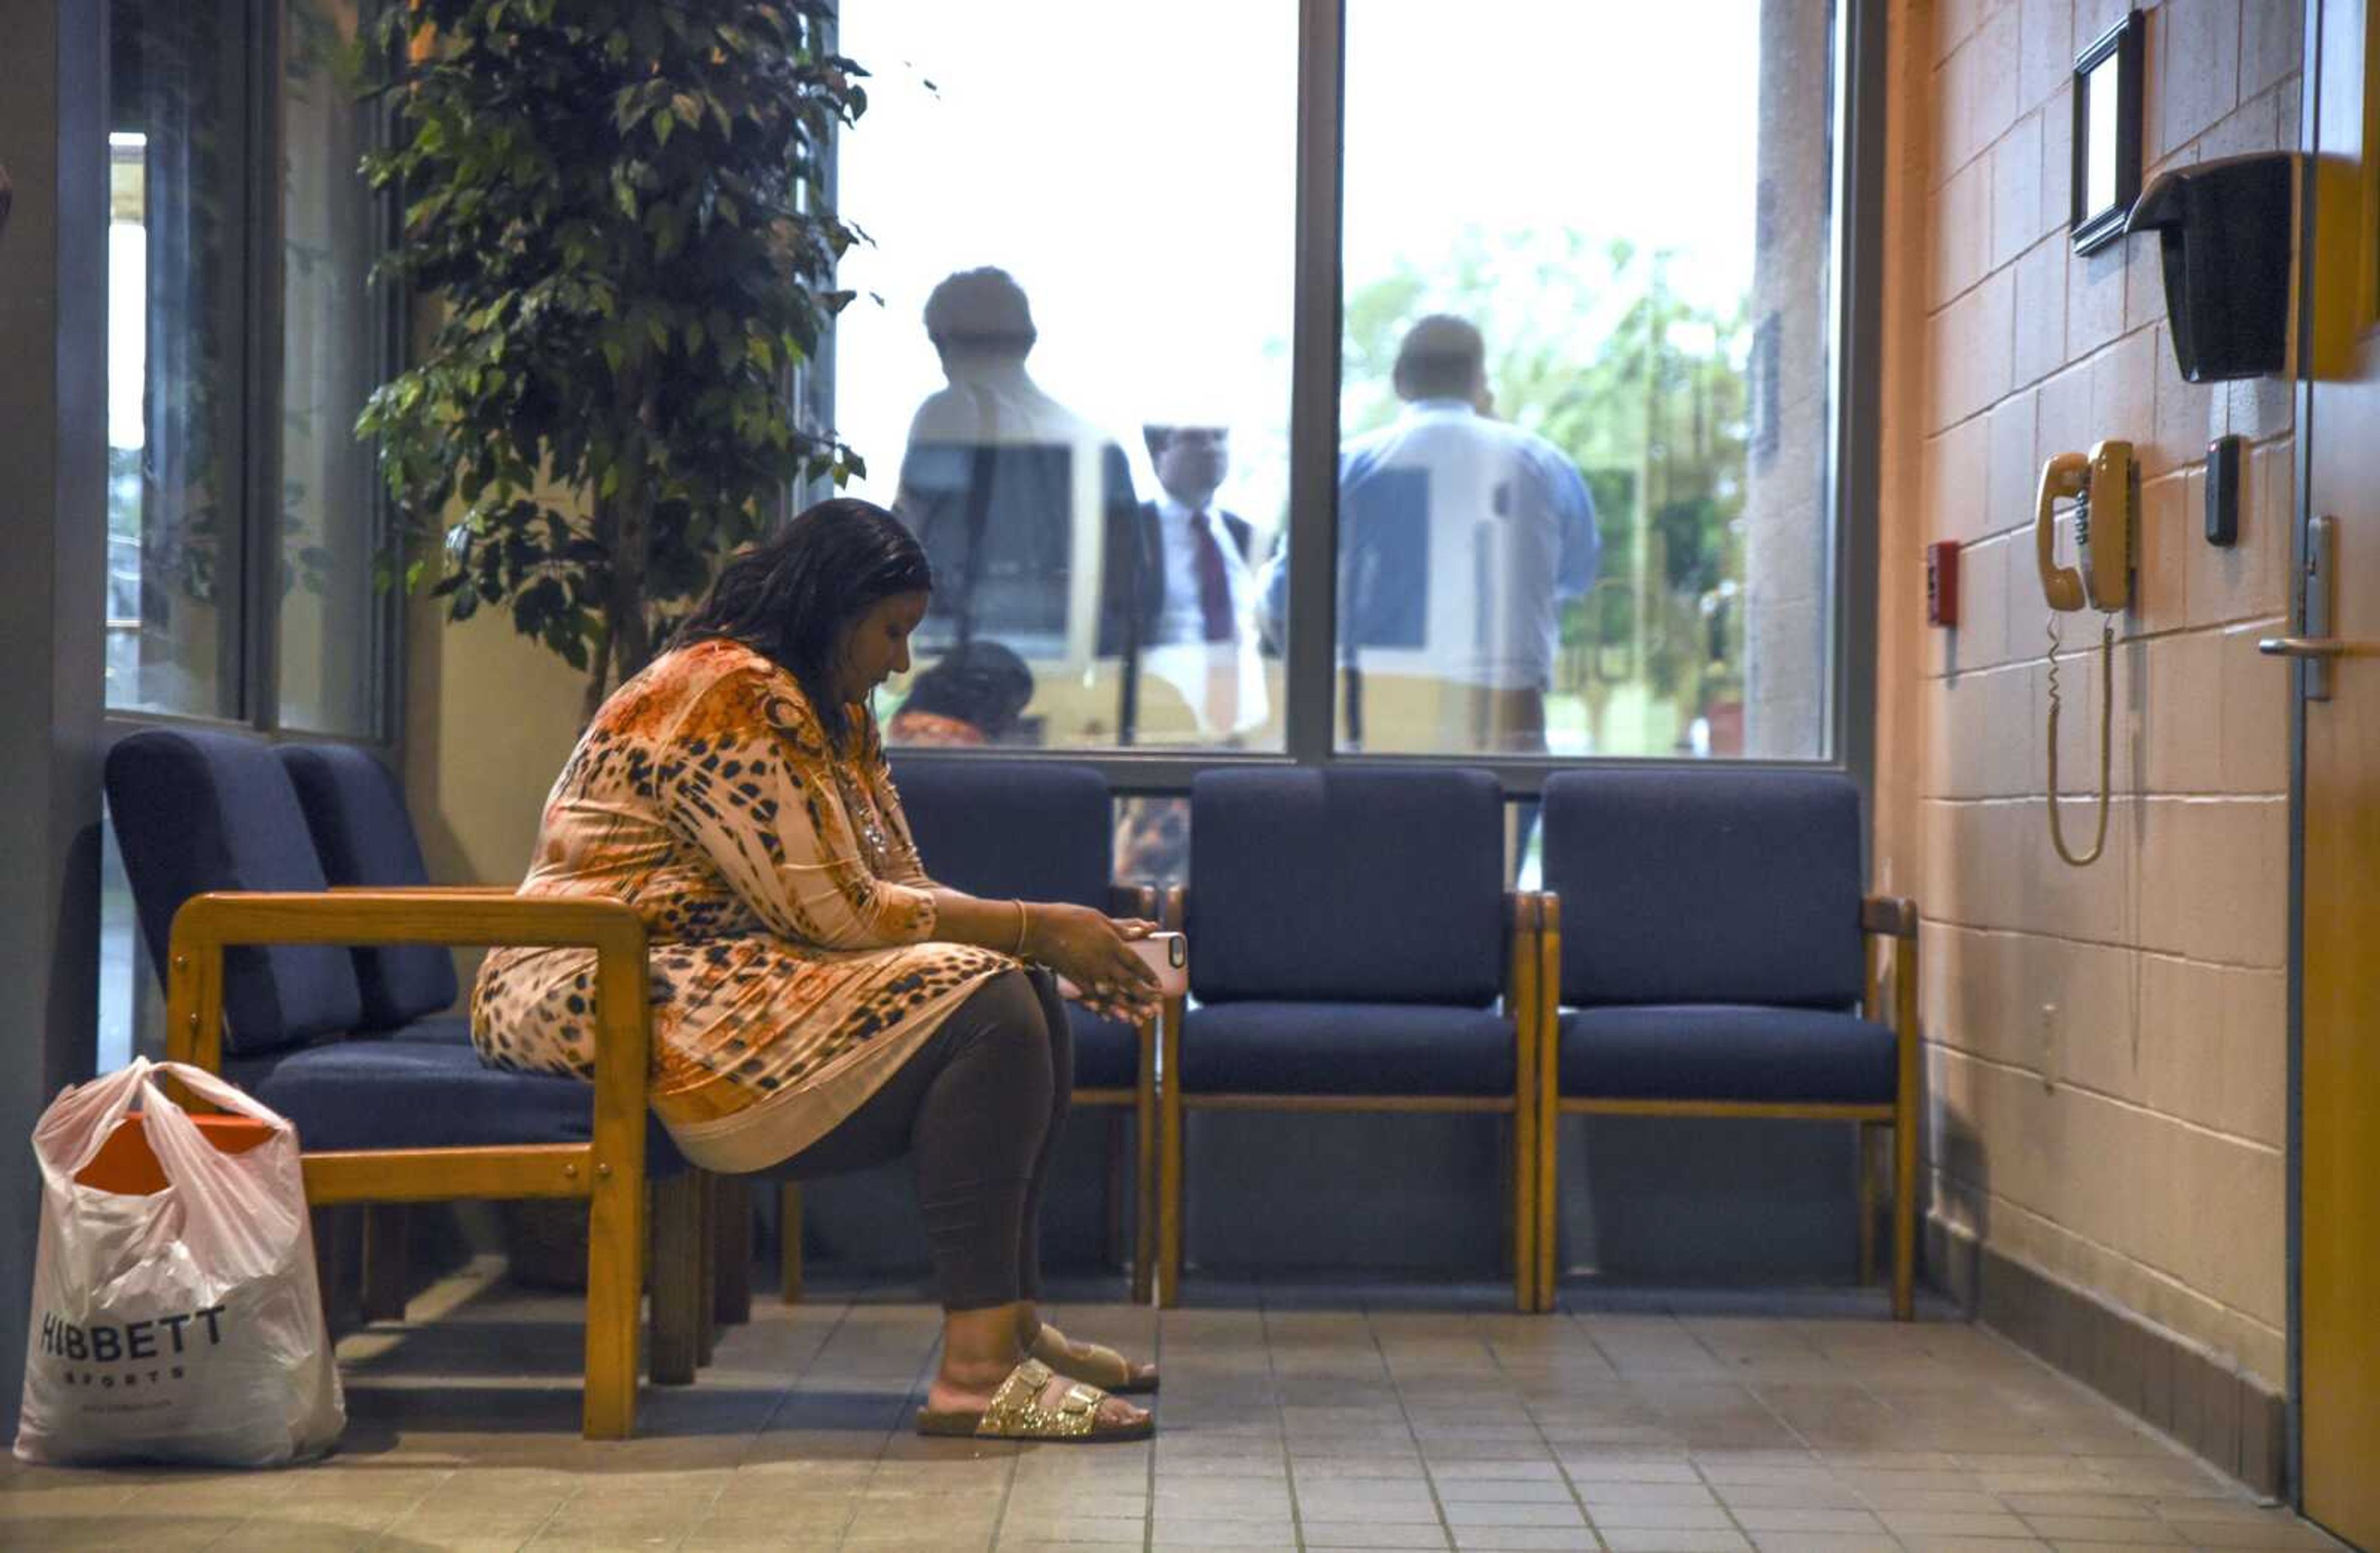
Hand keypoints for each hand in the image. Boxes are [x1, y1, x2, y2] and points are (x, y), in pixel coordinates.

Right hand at [1027, 904, 1162, 1021]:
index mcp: (1113, 944)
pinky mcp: (1075, 980)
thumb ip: (1124, 928)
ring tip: (1138, 1020)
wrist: (1041, 929)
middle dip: (1144, 997)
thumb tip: (1147, 928)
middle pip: (1129, 983)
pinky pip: (1091, 997)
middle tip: (1157, 1008)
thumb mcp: (1101, 919)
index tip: (1159, 986)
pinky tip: (1108, 1017)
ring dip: (1126, 1008)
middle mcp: (1104, 961)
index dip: (1149, 976)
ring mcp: (1089, 973)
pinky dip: (1101, 1008)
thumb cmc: (1071, 918)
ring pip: (1112, 995)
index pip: (1137, 963)